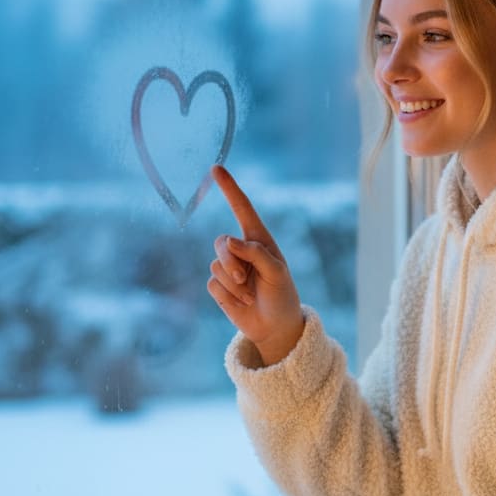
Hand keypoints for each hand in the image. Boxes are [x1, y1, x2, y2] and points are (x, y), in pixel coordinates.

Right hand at [208, 165, 304, 365]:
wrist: (275, 327)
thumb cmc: (282, 296)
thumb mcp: (277, 273)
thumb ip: (255, 253)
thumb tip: (229, 241)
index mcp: (259, 241)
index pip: (242, 210)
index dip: (229, 189)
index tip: (216, 168)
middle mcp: (242, 250)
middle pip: (221, 243)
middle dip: (231, 262)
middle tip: (247, 280)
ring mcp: (229, 268)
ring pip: (216, 266)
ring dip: (234, 284)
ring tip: (251, 294)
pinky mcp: (219, 286)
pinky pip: (213, 284)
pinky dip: (228, 296)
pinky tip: (242, 302)